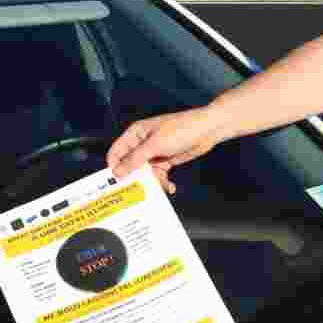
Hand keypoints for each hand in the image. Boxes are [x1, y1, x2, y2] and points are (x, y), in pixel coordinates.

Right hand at [107, 108, 225, 187]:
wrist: (207, 130)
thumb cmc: (181, 130)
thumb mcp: (155, 145)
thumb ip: (135, 159)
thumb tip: (116, 171)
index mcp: (135, 134)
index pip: (116, 152)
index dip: (115, 168)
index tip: (117, 184)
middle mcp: (142, 144)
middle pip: (130, 165)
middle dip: (136, 178)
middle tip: (140, 192)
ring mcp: (154, 153)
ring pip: (145, 172)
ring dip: (153, 181)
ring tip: (163, 186)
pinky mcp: (165, 160)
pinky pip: (158, 174)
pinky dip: (163, 181)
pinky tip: (170, 187)